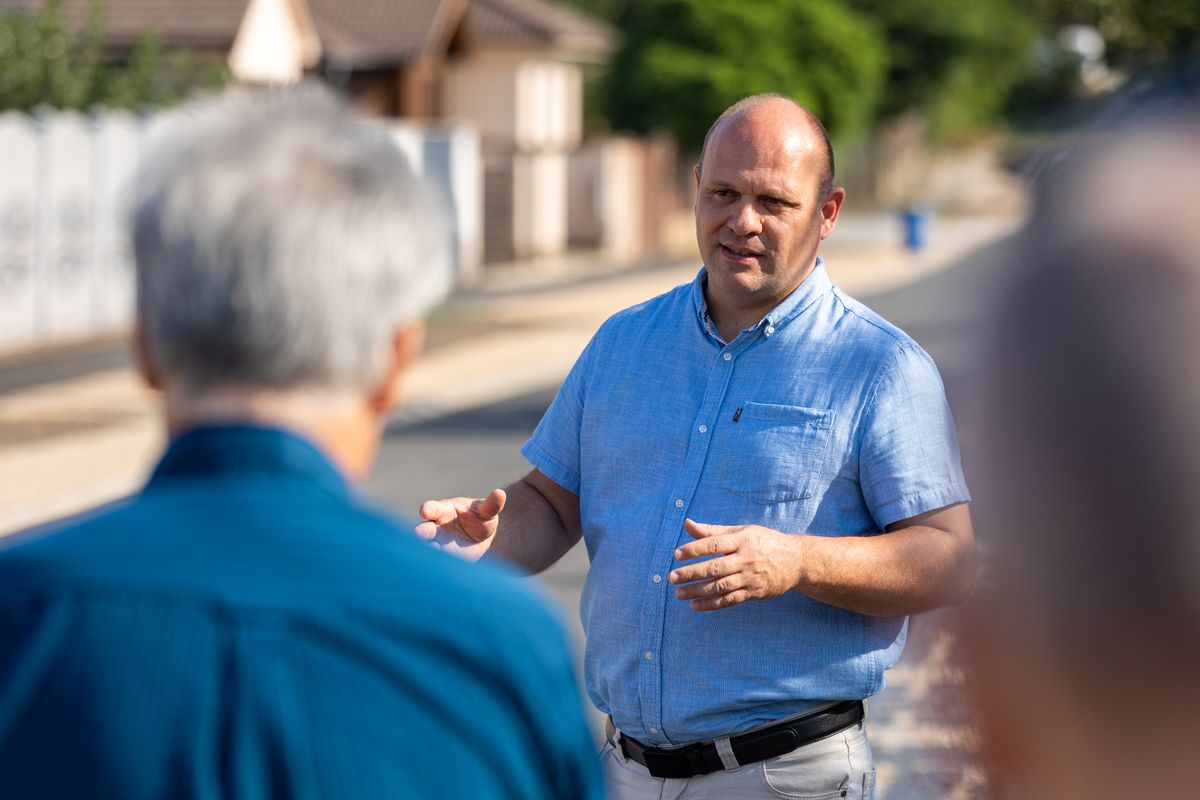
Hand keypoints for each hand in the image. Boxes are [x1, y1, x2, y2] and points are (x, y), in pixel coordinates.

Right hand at [414, 489, 505, 561]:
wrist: (483, 542)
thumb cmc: (481, 519)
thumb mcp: (487, 511)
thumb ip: (492, 504)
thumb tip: (500, 493)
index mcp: (444, 511)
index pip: (433, 508)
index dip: (428, 509)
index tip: (425, 510)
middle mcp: (435, 528)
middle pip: (424, 529)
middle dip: (421, 531)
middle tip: (419, 533)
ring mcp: (436, 545)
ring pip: (425, 547)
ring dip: (424, 550)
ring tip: (425, 554)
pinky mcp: (441, 560)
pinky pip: (434, 562)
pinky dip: (433, 565)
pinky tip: (436, 571)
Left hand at [669, 519, 804, 610]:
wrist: (796, 561)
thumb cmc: (763, 542)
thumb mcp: (741, 531)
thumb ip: (712, 531)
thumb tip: (687, 524)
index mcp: (742, 540)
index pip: (714, 544)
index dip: (694, 549)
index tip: (677, 554)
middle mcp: (746, 559)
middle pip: (715, 567)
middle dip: (692, 573)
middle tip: (672, 577)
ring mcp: (750, 577)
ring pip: (720, 586)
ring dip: (698, 591)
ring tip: (679, 594)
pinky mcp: (754, 592)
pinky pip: (730, 600)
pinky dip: (712, 604)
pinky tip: (695, 605)